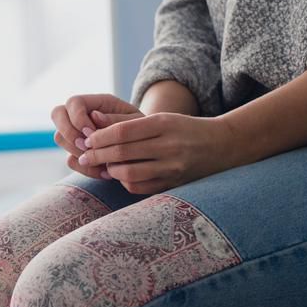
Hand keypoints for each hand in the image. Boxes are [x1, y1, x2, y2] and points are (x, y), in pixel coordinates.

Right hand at [51, 94, 142, 178]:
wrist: (147, 149)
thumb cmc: (144, 131)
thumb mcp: (137, 123)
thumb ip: (117, 120)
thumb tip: (94, 116)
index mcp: (97, 103)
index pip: (74, 102)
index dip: (77, 118)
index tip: (91, 134)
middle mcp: (82, 115)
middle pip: (57, 114)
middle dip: (69, 133)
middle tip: (87, 147)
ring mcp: (77, 134)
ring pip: (60, 138)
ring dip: (77, 152)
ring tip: (101, 162)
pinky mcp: (79, 153)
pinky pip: (71, 160)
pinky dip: (86, 169)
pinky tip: (105, 173)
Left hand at [78, 112, 236, 193]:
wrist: (222, 146)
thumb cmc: (184, 129)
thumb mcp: (161, 119)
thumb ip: (128, 123)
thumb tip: (93, 119)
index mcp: (164, 124)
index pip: (123, 131)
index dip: (100, 137)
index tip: (86, 140)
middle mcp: (169, 146)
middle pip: (123, 152)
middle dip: (98, 155)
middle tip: (83, 156)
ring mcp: (173, 167)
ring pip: (129, 173)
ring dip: (110, 170)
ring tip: (102, 166)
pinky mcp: (174, 184)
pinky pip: (141, 187)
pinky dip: (125, 182)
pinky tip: (120, 176)